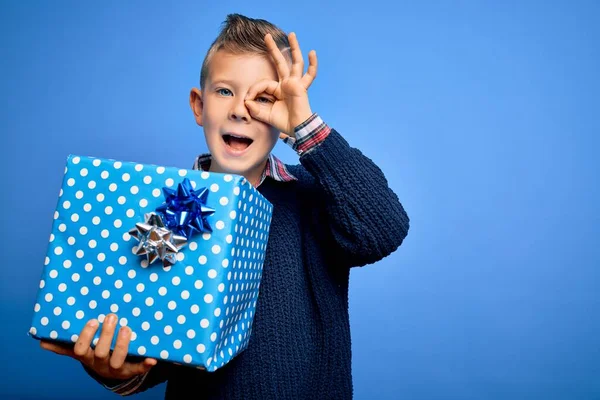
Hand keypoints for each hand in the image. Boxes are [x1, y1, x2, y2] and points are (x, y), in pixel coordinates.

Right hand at [40, 313, 156, 379]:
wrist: (116, 372)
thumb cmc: (97, 354)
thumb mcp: (81, 350)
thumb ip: (64, 345)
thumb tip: (41, 341)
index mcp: (87, 356)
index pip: (81, 349)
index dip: (86, 336)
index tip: (92, 320)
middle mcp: (100, 363)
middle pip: (100, 352)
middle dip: (106, 335)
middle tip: (112, 316)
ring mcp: (117, 367)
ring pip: (118, 359)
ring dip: (122, 344)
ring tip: (126, 328)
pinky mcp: (132, 370)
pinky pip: (139, 368)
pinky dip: (145, 364)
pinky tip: (152, 359)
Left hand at [244, 32, 317, 137]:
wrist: (296, 129)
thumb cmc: (283, 122)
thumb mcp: (264, 114)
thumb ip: (254, 108)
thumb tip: (246, 101)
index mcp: (277, 90)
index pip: (263, 84)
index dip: (253, 91)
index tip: (248, 100)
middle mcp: (287, 84)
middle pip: (279, 63)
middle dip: (272, 49)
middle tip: (266, 36)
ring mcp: (295, 83)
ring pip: (295, 62)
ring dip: (294, 48)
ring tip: (291, 34)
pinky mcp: (301, 86)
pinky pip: (309, 74)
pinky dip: (312, 64)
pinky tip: (312, 52)